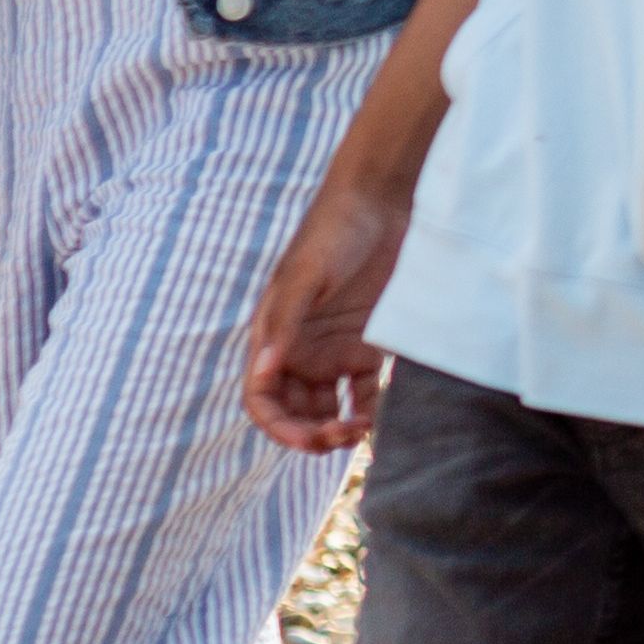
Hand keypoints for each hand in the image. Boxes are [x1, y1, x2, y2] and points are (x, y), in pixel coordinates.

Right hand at [244, 176, 415, 453]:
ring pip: (329, 409)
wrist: (381, 202)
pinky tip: (380, 418)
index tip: (307, 440)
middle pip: (296, 412)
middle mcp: (301, 352)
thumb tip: (264, 373)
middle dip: (312, 434)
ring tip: (361, 431)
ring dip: (340, 428)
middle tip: (341, 437)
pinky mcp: (369, 346)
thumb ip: (286, 324)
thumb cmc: (333, 233)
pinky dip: (370, 411)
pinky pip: (365, 392)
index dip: (278, 427)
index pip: (263, 399)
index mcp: (274, 339)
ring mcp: (335, 350)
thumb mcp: (306, 276)